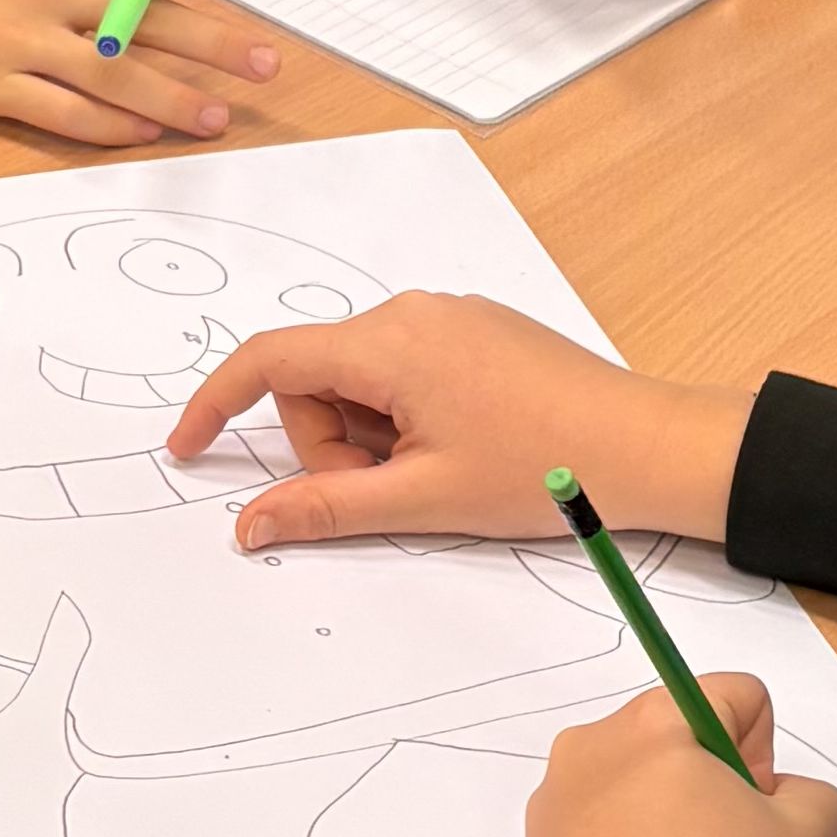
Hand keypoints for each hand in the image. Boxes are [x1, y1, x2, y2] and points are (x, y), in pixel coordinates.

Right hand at [166, 285, 751, 552]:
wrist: (648, 445)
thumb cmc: (546, 469)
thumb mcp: (422, 499)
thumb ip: (325, 508)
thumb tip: (251, 524)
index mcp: (390, 343)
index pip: (270, 361)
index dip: (217, 405)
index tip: (187, 449)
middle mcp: (412, 312)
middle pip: (318, 379)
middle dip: (333, 442)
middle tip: (390, 490)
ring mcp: (448, 318)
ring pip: (362, 381)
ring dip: (374, 436)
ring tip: (438, 473)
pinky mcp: (476, 332)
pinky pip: (405, 371)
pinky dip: (407, 419)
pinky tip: (461, 451)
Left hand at [524, 678, 836, 836]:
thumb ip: (813, 794)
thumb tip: (776, 799)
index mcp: (654, 720)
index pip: (739, 696)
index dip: (767, 753)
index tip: (759, 813)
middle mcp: (592, 744)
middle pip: (683, 738)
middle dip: (720, 786)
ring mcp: (555, 800)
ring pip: (643, 786)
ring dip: (678, 821)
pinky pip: (606, 829)